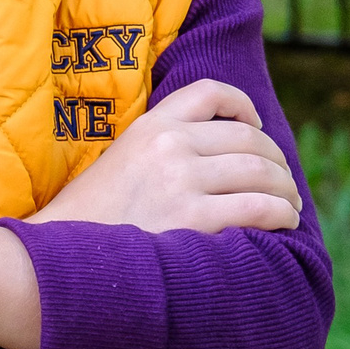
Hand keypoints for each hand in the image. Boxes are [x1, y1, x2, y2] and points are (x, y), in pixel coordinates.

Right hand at [26, 79, 300, 233]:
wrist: (61, 256)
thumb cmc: (93, 218)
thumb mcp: (119, 163)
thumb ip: (160, 149)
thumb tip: (219, 154)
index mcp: (148, 127)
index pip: (210, 93)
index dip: (243, 106)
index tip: (254, 125)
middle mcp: (167, 146)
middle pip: (249, 138)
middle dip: (276, 161)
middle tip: (282, 183)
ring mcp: (180, 181)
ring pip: (263, 172)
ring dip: (286, 190)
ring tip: (288, 206)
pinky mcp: (194, 219)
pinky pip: (262, 208)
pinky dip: (282, 214)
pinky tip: (282, 223)